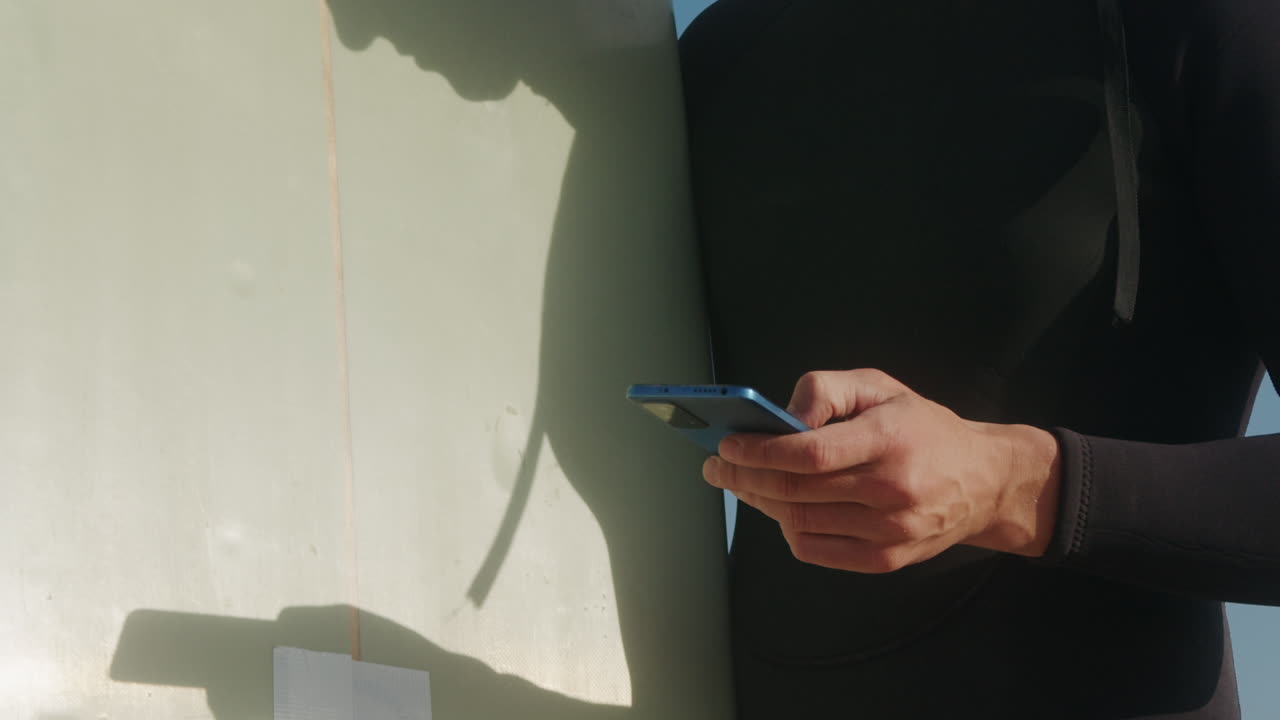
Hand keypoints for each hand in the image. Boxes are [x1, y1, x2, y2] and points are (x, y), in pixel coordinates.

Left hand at [703, 369, 1061, 572]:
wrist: (984, 480)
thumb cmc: (921, 427)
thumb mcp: (879, 386)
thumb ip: (825, 390)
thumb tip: (783, 420)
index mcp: (888, 438)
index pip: (808, 453)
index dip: (759, 452)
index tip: (726, 445)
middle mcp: (890, 489)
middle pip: (796, 491)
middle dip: (744, 478)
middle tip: (717, 468)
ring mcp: (890, 531)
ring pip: (799, 522)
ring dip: (761, 503)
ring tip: (744, 484)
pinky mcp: (887, 560)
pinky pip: (817, 550)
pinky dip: (788, 530)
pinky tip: (781, 509)